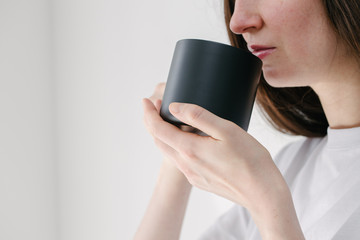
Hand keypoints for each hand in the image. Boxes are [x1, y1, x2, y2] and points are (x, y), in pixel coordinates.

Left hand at [142, 99, 289, 210]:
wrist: (262, 193)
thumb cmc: (250, 160)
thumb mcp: (227, 130)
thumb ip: (198, 117)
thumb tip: (174, 107)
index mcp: (190, 149)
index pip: (158, 129)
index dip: (148, 113)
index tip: (146, 101)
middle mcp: (186, 164)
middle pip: (158, 141)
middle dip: (152, 122)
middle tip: (155, 106)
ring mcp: (192, 174)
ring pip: (168, 151)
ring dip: (162, 134)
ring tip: (167, 119)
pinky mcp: (199, 180)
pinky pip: (179, 160)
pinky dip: (174, 145)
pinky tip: (186, 139)